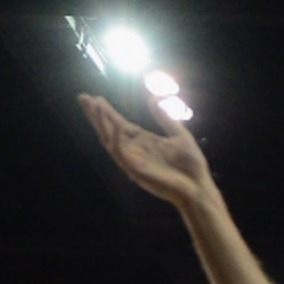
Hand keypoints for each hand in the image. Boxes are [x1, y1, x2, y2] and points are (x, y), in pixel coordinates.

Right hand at [79, 94, 212, 210]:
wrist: (199, 186)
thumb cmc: (191, 164)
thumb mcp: (179, 134)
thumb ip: (165, 117)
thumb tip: (152, 98)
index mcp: (142, 140)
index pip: (118, 123)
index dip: (106, 111)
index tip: (95, 97)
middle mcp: (134, 150)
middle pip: (109, 130)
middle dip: (96, 115)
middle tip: (83, 98)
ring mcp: (133, 161)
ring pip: (110, 140)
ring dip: (102, 124)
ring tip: (95, 107)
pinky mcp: (136, 171)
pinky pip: (123, 154)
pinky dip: (118, 139)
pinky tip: (116, 125)